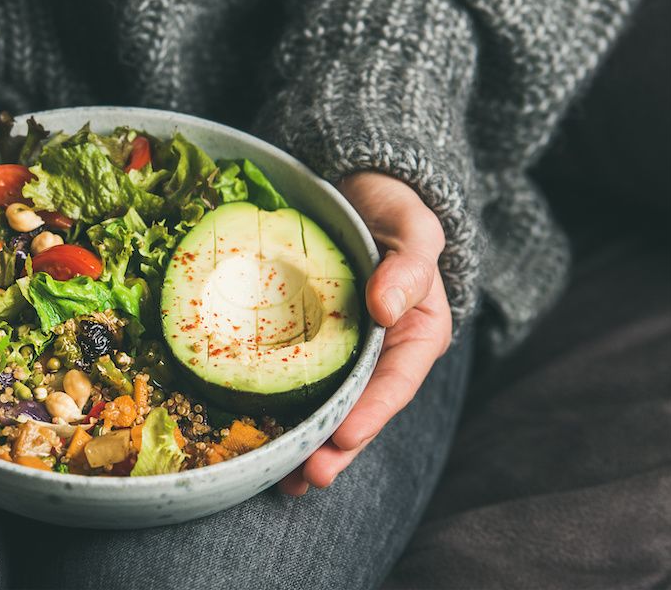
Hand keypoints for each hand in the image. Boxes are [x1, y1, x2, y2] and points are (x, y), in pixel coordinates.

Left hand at [279, 172, 452, 494]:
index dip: (371, 414)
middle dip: (334, 448)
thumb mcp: (413, 228)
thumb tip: (386, 306)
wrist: (357, 191)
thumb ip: (409, 266)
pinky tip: (256, 438)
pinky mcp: (308, 345)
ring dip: (306, 445)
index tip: (344, 436)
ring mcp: (343, 353)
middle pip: (359, 410)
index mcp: (415, 334)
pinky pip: (294, 382)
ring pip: (327, 407)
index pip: (395, 383)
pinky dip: (278, 412)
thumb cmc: (392, 209)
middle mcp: (380, 354)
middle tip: (306, 477)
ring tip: (282, 480)